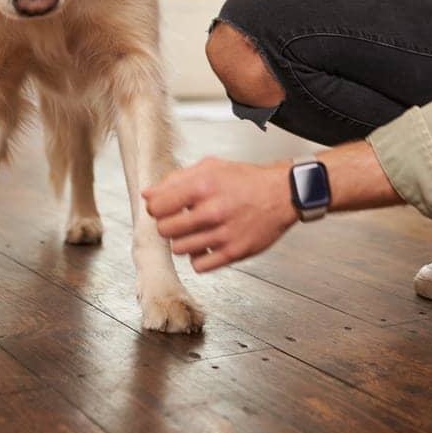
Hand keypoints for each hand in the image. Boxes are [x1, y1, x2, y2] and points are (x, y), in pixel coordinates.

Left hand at [144, 157, 297, 272]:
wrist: (283, 193)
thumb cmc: (247, 180)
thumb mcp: (211, 167)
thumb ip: (177, 179)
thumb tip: (148, 194)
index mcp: (203, 185)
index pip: (156, 206)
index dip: (156, 208)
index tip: (164, 208)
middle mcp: (212, 210)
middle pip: (164, 230)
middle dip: (168, 225)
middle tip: (180, 221)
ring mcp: (223, 233)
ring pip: (179, 249)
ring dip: (184, 241)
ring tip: (197, 232)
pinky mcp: (234, 252)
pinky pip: (199, 265)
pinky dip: (200, 257)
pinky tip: (208, 244)